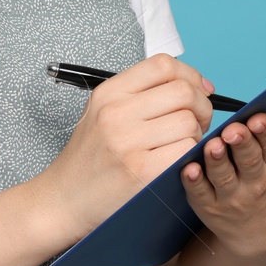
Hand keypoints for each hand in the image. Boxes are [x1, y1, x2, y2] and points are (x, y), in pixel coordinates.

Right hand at [36, 54, 213, 243]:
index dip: (190, 75)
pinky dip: (189, 156)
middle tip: (197, 122)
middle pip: (183, 92)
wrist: (63, 200)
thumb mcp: (103, 112)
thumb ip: (142, 94)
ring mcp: (127, 142)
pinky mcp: (141, 171)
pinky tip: (176, 162)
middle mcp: (116, 113)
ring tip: (180, 145)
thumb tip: (196, 85)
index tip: (200, 90)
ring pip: (189, 122)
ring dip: (195, 135)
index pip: (163, 65)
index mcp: (108, 93)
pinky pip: (185, 151)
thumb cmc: (90, 159)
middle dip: (201, 106)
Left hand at [180, 82, 265, 257]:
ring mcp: (232, 198)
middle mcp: (259, 184)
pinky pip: (199, 194)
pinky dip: (193, 183)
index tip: (260, 119)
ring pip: (223, 177)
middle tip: (234, 130)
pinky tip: (188, 169)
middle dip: (242, 144)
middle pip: (249, 161)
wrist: (260, 231)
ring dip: (217, 161)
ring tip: (213, 145)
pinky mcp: (208, 207)